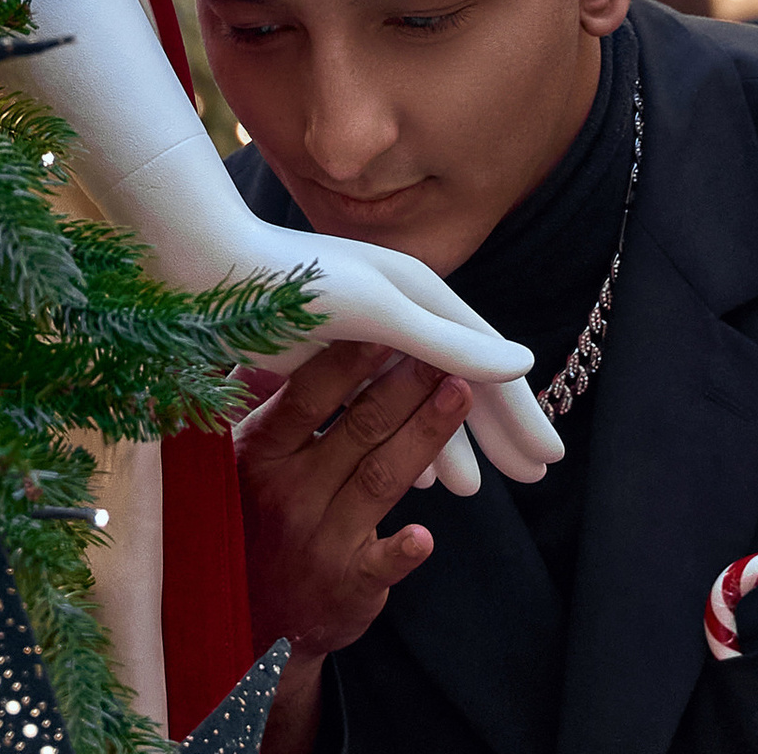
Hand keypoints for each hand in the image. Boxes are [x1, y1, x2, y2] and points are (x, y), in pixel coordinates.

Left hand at [219, 211, 558, 493]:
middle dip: (496, 429)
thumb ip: (448, 343)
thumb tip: (523, 362)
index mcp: (418, 290)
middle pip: (460, 377)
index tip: (549, 457)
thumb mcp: (379, 313)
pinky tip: (407, 473)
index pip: (485, 360)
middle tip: (531, 478)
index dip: (519, 410)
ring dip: (448, 440)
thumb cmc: (294, 285)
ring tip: (471, 492)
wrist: (208, 266)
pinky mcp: (326, 352)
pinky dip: (403, 436)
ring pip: (419, 396)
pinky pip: (382, 404)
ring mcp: (362, 330)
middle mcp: (397, 307)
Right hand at [237, 344, 472, 752]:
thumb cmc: (250, 517)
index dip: (346, 362)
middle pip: (356, 429)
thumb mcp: (236, 458)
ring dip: (424, 434)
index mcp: (260, 452)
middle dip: (404, 385)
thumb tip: (270, 330)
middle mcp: (288, 491)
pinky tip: (426, 534)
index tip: (382, 322)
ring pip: (380, 477)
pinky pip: (380, 563)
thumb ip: (258, 401)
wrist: (248, 618)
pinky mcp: (347, 585)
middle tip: (444, 348)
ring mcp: (319, 538)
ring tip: (461, 395)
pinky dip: (402, 548)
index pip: (306, 397)